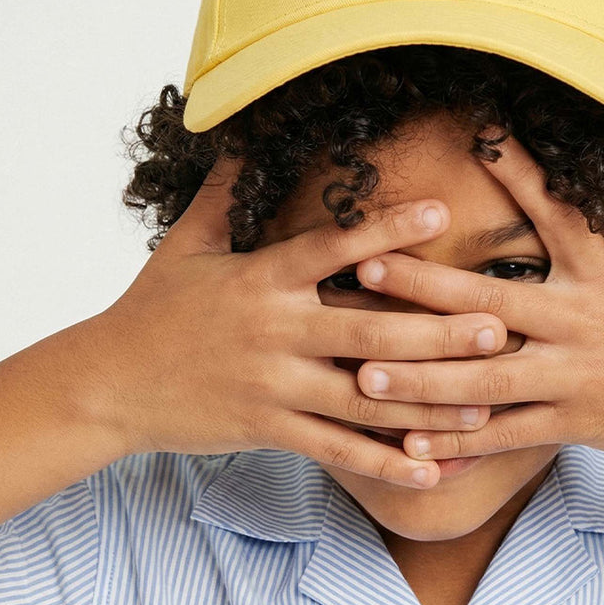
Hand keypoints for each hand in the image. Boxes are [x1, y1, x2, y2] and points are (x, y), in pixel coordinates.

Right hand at [87, 157, 504, 486]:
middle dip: (437, 332)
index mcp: (262, 279)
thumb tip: (242, 133)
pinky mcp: (268, 430)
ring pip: (364, 398)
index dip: (386, 230)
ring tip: (483, 407)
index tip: (441, 214)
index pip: (332, 247)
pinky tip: (429, 472)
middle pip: (370, 331)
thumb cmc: (152, 308)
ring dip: (428, 406)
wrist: (108, 384)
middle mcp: (275, 331)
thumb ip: (224, 192)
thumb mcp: (186, 244)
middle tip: (495, 328)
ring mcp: (273, 385)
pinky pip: (336, 450)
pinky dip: (384, 464)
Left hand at [353, 133, 603, 471]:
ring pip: (484, 379)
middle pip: (489, 303)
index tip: (476, 136)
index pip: (557, 214)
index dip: (520, 172)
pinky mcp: (573, 423)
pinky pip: (506, 434)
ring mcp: (574, 377)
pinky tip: (412, 445)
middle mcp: (581, 322)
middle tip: (363, 267)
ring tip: (363, 372)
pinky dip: (460, 441)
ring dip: (421, 377)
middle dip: (423, 285)